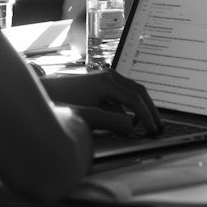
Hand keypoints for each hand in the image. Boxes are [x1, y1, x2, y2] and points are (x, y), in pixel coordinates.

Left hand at [41, 70, 162, 135]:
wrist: (48, 90)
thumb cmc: (65, 102)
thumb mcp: (88, 114)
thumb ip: (112, 120)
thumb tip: (133, 127)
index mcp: (107, 83)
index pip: (134, 99)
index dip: (146, 115)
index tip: (152, 129)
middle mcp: (110, 76)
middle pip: (139, 91)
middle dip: (150, 109)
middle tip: (158, 126)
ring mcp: (108, 76)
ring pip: (134, 90)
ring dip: (142, 106)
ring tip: (149, 123)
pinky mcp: (105, 81)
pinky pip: (125, 92)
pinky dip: (132, 104)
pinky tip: (132, 118)